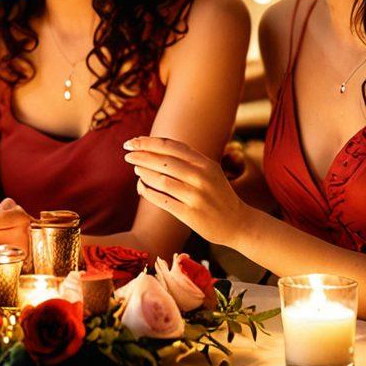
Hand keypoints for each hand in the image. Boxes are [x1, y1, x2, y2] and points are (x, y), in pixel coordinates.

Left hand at [123, 136, 248, 245]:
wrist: (238, 223)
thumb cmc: (218, 194)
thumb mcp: (210, 171)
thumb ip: (189, 158)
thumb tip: (156, 146)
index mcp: (205, 163)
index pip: (171, 146)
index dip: (148, 142)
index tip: (132, 141)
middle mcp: (201, 177)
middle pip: (163, 161)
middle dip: (141, 155)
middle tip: (127, 154)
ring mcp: (195, 196)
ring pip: (160, 180)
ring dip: (143, 173)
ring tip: (136, 169)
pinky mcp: (189, 214)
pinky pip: (161, 200)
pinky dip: (147, 192)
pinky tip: (141, 187)